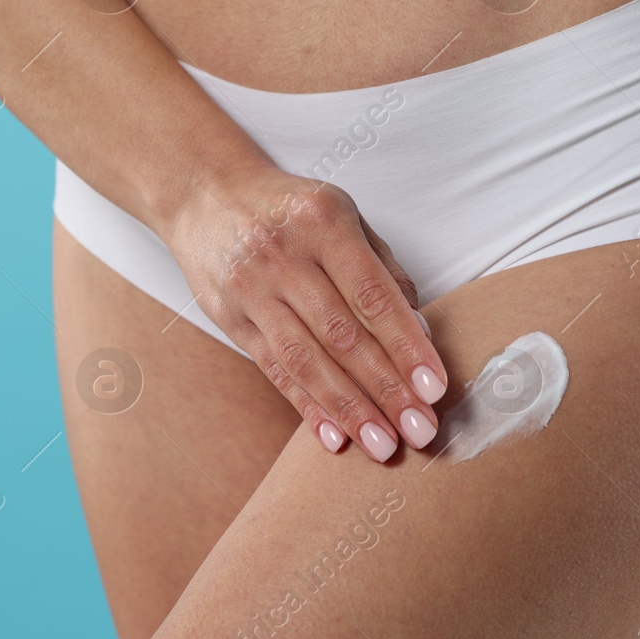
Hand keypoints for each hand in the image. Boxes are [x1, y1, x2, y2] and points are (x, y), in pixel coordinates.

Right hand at [162, 166, 447, 461]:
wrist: (206, 193)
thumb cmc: (289, 208)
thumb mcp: (342, 214)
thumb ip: (382, 269)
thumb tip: (420, 331)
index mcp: (323, 222)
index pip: (373, 296)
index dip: (406, 345)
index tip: (433, 387)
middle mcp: (283, 255)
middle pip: (341, 334)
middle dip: (385, 389)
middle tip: (419, 429)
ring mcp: (251, 288)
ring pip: (306, 360)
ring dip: (349, 408)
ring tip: (382, 445)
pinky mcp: (229, 317)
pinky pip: (274, 369)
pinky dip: (306, 406)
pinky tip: (334, 436)